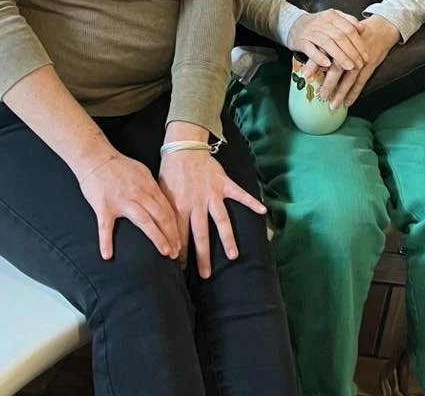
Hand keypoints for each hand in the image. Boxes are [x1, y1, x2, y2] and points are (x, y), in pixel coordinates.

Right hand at [79, 151, 181, 260]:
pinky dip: (106, 241)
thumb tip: (161, 203)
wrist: (95, 158)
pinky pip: (105, 226)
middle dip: (171, 235)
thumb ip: (151, 189)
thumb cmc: (119, 166)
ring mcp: (122, 200)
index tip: (180, 240)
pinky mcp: (104, 206)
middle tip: (176, 251)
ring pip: (144, 221)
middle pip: (161, 216)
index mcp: (148, 186)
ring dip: (156, 237)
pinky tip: (108, 255)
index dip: (176, 226)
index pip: (167, 209)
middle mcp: (139, 194)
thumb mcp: (142, 172)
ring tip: (164, 251)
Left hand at [159, 150, 265, 277]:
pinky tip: (263, 212)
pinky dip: (251, 202)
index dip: (179, 253)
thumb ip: (165, 214)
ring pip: (221, 220)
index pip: (179, 235)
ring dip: (227, 239)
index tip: (179, 269)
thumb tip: (162, 235)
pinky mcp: (223, 184)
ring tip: (233, 256)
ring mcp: (212, 194)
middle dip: (202, 256)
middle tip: (205, 275)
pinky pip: (239, 194)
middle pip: (201, 234)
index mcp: (180, 207)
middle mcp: (197, 203)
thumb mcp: (161, 194)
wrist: (183, 148)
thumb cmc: (170, 172)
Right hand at [288, 10, 367, 81]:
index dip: (358, 44)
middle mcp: (321, 22)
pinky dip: (319, 57)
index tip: (365, 57)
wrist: (294, 24)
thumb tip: (363, 28)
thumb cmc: (318, 25)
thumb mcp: (333, 19)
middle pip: (340, 37)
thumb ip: (348, 22)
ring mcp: (310, 31)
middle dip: (351, 52)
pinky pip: (310, 49)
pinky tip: (327, 65)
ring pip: (327, 43)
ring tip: (348, 67)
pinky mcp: (300, 41)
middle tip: (358, 65)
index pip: (349, 29)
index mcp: (332, 16)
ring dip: (339, 56)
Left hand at [319, 14, 400, 110]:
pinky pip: (361, 81)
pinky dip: (354, 93)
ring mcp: (361, 59)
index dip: (314, 64)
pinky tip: (347, 102)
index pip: (323, 53)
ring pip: (349, 78)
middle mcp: (349, 50)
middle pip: (337, 68)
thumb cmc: (357, 33)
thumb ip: (329, 44)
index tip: (305, 76)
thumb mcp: (342, 34)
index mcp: (339, 40)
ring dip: (341, 92)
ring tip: (333, 105)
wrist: (381, 28)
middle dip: (328, 83)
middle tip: (320, 95)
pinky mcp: (370, 65)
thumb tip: (312, 57)